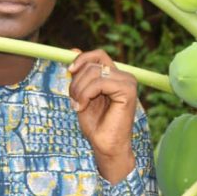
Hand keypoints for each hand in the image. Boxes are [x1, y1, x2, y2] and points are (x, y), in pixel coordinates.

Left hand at [68, 49, 136, 184]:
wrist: (105, 146)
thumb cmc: (95, 124)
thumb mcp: (82, 94)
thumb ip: (80, 74)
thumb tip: (73, 49)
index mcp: (115, 76)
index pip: (98, 55)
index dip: (81, 59)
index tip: (69, 70)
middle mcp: (124, 76)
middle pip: (93, 63)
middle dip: (76, 80)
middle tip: (73, 99)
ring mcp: (128, 82)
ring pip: (94, 72)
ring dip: (79, 89)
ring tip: (77, 105)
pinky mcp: (128, 91)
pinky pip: (100, 82)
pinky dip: (85, 94)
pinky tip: (82, 107)